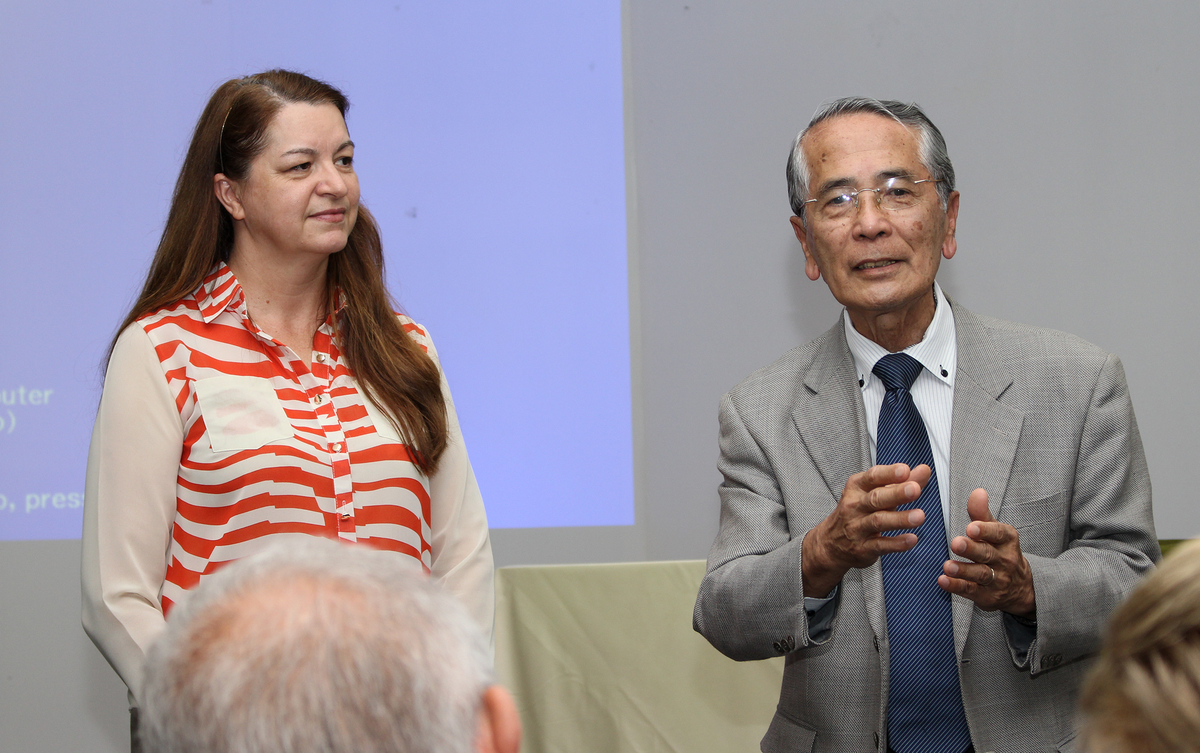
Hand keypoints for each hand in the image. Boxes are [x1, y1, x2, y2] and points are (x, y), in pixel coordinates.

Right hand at [802, 463, 929, 597]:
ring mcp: (857, 528)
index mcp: (857, 488)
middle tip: (915, 489)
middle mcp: (855, 506)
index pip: (872, 477)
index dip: (889, 473)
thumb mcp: (874, 493)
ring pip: (878, 521)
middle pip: (876, 498)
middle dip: (896, 493)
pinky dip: (896, 543)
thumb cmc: (857, 512)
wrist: (830, 543)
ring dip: (900, 519)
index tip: (905, 470)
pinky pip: (880, 545)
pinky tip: (911, 539)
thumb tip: (924, 470)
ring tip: (919, 516)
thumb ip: (901, 483)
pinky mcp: (862, 548)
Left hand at [938, 488, 1035, 615]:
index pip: (1000, 534)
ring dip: (963, 570)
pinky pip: (971, 591)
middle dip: (972, 549)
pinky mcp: (986, 596)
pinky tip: (943, 581)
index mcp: (1008, 541)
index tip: (972, 527)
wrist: (1020, 588)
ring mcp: (997, 580)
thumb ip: (982, 513)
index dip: (986, 530)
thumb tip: (977, 492)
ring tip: (947, 566)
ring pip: (980, 574)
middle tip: (956, 543)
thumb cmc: (1000, 551)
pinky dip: (956, 586)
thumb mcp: (995, 532)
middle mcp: (1005, 561)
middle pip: (988, 554)